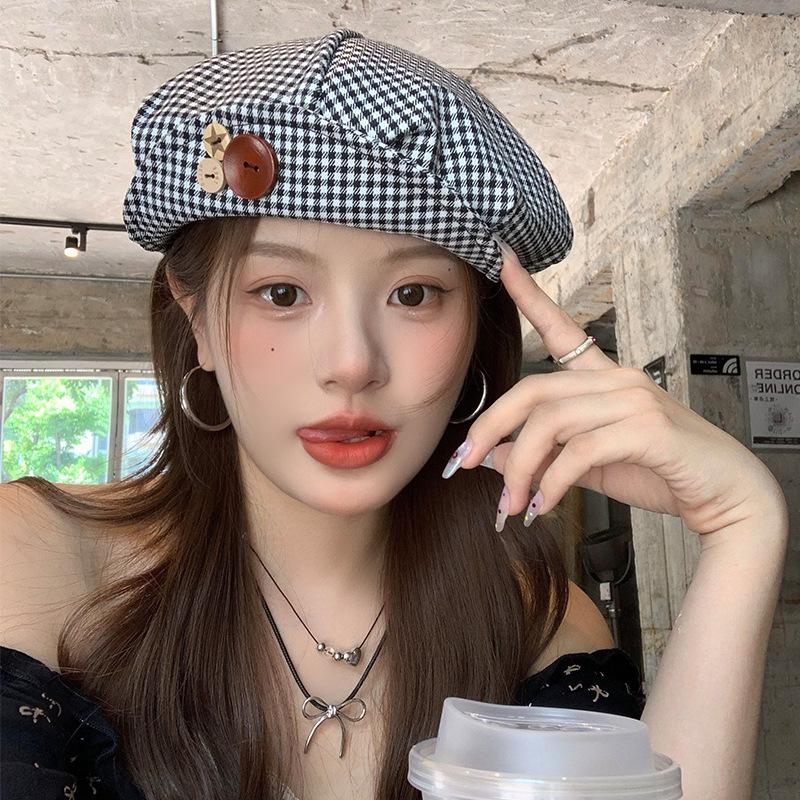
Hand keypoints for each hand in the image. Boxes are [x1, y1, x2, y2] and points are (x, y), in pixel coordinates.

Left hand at [443, 241, 784, 536]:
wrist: (726, 497)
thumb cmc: (659, 472)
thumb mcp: (588, 465)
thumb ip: (543, 455)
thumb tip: (489, 455)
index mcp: (605, 378)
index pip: (561, 330)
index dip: (529, 295)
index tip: (501, 260)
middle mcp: (618, 379)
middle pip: (533, 390)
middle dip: (491, 427)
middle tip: (463, 462)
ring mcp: (633, 400)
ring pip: (550, 423)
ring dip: (520, 468)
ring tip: (511, 505)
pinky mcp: (646, 429)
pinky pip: (578, 451)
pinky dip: (551, 483)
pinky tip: (543, 505)